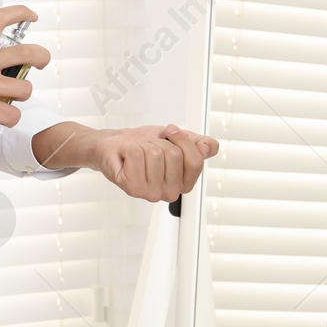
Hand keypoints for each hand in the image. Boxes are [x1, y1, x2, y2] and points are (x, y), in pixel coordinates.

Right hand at [0, 5, 50, 140]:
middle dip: (42, 56)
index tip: (31, 15)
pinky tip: (0, 117)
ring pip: (25, 88)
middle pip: (27, 52)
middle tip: (43, 61)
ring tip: (10, 100)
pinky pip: (13, 114)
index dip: (20, 13)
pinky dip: (11, 119)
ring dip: (22, 96)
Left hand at [91, 123, 219, 204]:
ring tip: (138, 153)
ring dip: (143, 145)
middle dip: (160, 142)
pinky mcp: (132, 188)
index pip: (196, 160)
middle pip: (174, 155)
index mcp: (185, 183)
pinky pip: (136, 155)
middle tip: (150, 148)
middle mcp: (170, 193)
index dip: (182, 139)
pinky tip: (126, 157)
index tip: (170, 132)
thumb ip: (200, 144)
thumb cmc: (146, 144)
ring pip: (155, 153)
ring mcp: (151, 194)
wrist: (117, 144)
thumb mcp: (178, 139)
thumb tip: (208, 148)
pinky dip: (129, 148)